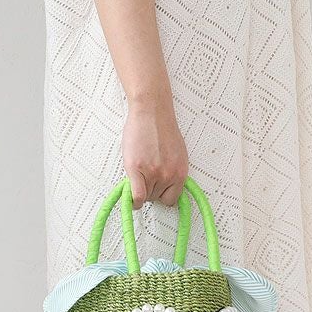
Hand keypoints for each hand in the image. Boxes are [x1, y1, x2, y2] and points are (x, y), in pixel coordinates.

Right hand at [122, 93, 188, 209]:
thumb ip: (172, 171)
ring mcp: (153, 173)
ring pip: (145, 196)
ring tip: (138, 173)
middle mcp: (169, 175)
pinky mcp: (137, 169)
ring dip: (140, 189)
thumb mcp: (176, 154)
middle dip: (149, 190)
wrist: (151, 112)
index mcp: (180, 172)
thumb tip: (165, 185)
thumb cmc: (162, 128)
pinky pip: (136, 196)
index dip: (162, 196)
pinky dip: (133, 199)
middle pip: (156, 198)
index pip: (172, 199)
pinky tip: (131, 195)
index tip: (157, 192)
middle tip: (145, 177)